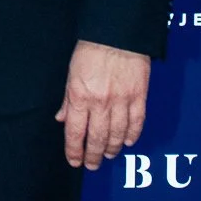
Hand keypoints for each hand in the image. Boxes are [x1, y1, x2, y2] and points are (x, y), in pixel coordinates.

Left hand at [55, 39, 149, 170]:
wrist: (117, 34)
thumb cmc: (90, 51)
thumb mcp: (71, 74)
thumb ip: (68, 100)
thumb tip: (62, 120)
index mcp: (79, 97)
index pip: (75, 133)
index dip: (74, 151)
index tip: (74, 161)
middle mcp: (100, 103)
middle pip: (96, 138)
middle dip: (93, 155)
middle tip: (92, 165)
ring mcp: (121, 101)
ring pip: (117, 134)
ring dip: (112, 148)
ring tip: (108, 155)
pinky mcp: (139, 96)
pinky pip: (136, 122)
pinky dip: (132, 135)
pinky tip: (128, 142)